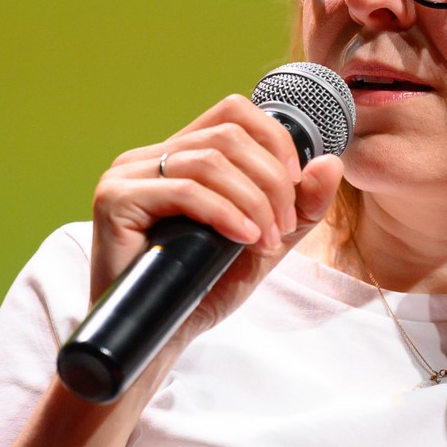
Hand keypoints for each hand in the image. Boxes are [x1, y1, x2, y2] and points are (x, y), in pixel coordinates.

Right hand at [89, 94, 342, 339]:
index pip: (233, 112)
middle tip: (282, 226)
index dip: (274, 140)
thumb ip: (299, 207)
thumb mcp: (264, 243)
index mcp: (178, 155)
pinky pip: (184, 190)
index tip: (294, 184)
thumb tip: (331, 162)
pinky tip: (243, 238)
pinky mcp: (115, 200)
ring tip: (264, 241)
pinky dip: (225, 213)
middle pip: (227, 135)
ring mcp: (127, 174)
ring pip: (210, 160)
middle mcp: (148, 156)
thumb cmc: (202, 288)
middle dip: (270, 180)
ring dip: (253, 201)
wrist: (158, 335)